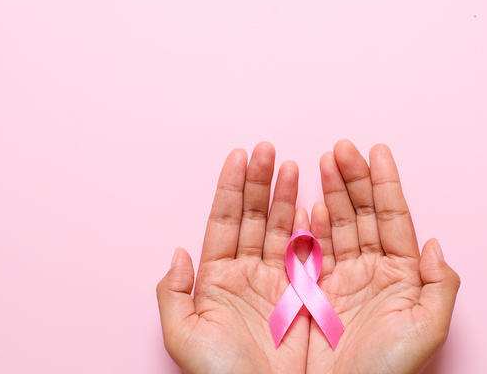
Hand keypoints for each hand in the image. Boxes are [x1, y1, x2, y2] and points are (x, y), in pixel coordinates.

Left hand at [156, 142, 309, 373]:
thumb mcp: (184, 336)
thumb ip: (173, 293)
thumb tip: (177, 252)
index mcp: (217, 279)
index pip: (225, 222)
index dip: (231, 188)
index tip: (239, 155)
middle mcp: (248, 276)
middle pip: (255, 217)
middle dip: (261, 182)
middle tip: (269, 150)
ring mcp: (279, 283)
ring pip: (283, 229)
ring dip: (287, 197)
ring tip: (294, 165)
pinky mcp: (307, 297)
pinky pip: (311, 255)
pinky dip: (313, 229)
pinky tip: (314, 206)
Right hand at [306, 140, 460, 373]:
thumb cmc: (389, 371)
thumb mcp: (427, 329)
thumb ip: (441, 285)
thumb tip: (435, 243)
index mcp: (401, 276)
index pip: (393, 218)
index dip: (385, 184)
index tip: (376, 151)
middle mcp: (372, 273)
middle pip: (362, 214)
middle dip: (352, 179)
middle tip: (341, 148)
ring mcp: (340, 281)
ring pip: (335, 225)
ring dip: (329, 193)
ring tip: (321, 162)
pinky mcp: (311, 294)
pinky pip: (309, 250)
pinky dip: (306, 225)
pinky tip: (306, 203)